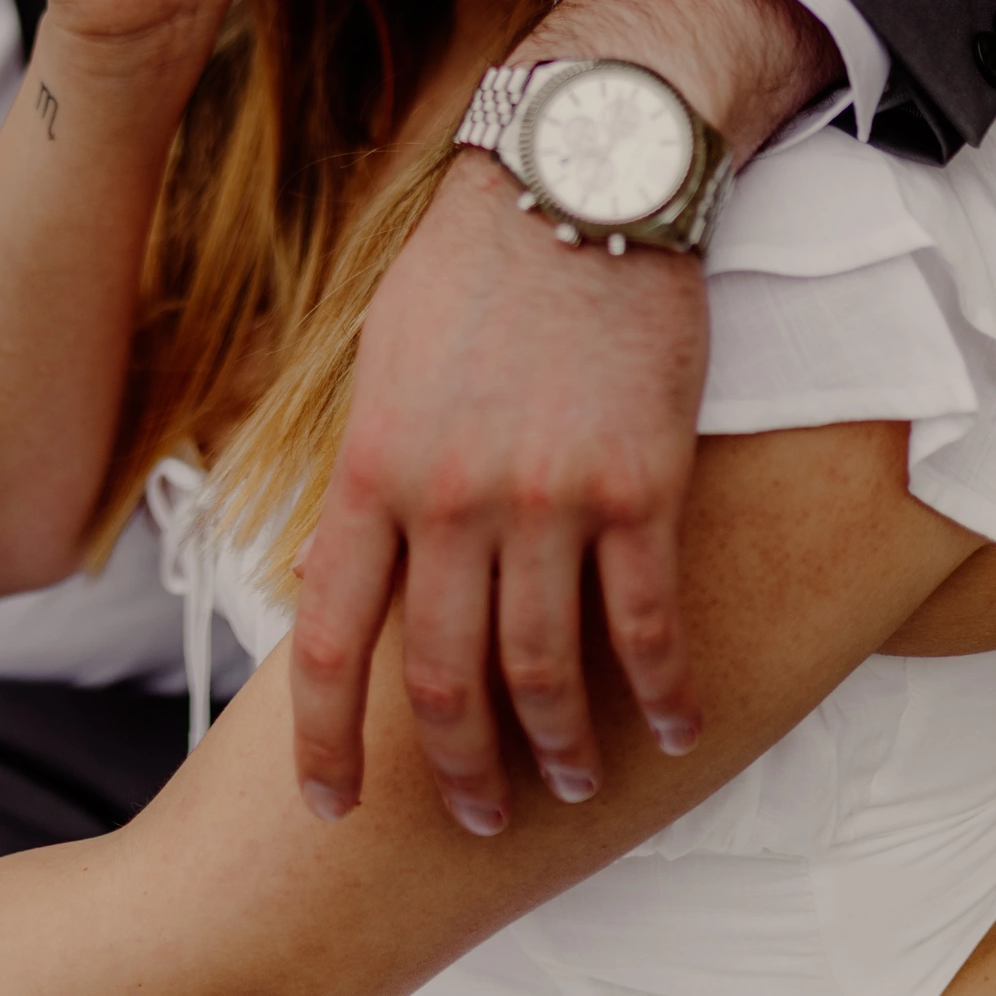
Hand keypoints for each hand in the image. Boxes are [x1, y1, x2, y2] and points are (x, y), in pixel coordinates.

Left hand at [289, 0, 839, 829]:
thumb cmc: (477, 256)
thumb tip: (360, 545)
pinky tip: (669, 729)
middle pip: (441, 679)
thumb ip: (374, 461)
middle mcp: (449, 499)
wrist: (580, 180)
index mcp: (372, 467)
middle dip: (454, 769)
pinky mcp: (639, 485)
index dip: (325, 739)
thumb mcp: (384, 354)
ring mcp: (547, 499)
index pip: (328, 637)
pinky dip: (659, 693)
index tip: (331, 804)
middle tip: (475, 815)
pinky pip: (647, 624)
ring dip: (556, 749)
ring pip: (542, 671)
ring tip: (568, 784)